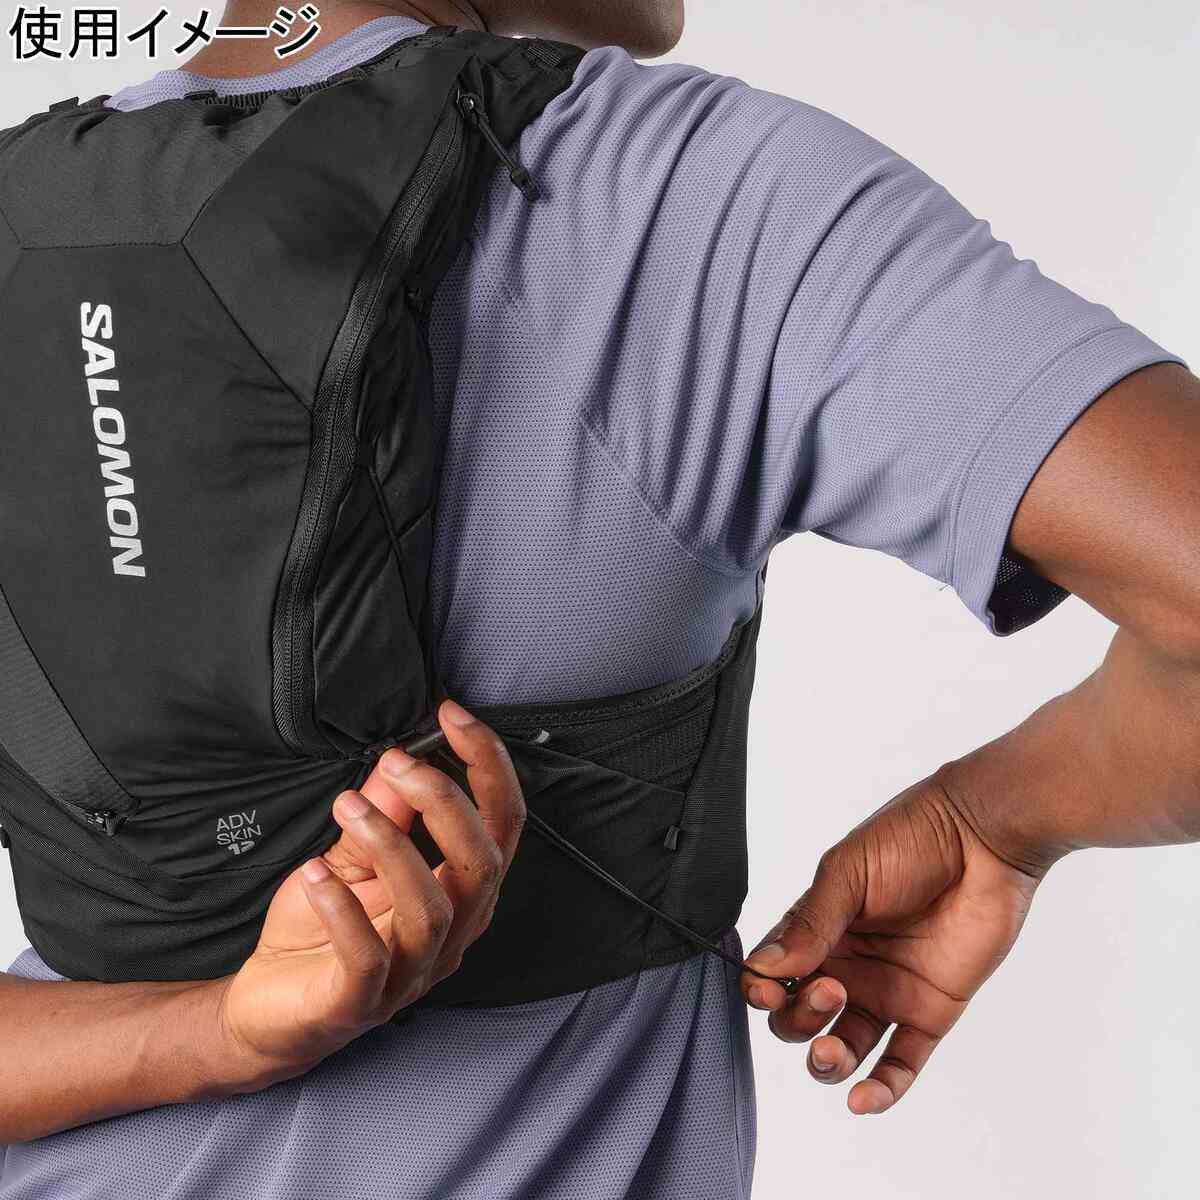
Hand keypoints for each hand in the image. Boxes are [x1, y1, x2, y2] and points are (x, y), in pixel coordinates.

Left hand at [213, 699, 523, 1089]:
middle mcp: (452, 933)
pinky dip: (344, 909)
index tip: (451, 714)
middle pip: (482, 863)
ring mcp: (411, 973)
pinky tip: (314, 872)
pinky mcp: (360, 1003)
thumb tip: (401, 757)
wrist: (269, 1011)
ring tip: (347, 805)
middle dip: (445, 800)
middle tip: (396, 760)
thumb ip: (383, 814)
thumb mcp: (350, 857)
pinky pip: (368, 957)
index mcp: (462, 892)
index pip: (502, 823)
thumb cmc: (320, 930)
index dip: (486, 764)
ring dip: (391, 845)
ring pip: (431, 909)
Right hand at [741, 772, 1041, 1114]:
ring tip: (832, 1048)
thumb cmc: (910, 839)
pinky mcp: (928, 1013)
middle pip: (798, 1017)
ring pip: (842, 1048)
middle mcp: (846, 964)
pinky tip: (861, 1099)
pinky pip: (899, 1065)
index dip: (761, 988)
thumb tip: (763, 967)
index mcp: (817, 928)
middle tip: (827, 989)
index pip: (771, 971)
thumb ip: (810, 923)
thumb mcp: (846, 873)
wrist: (982, 838)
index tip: (765, 987)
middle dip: (797, 1017)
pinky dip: (879, 1090)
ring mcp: (886, 992)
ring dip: (827, 1061)